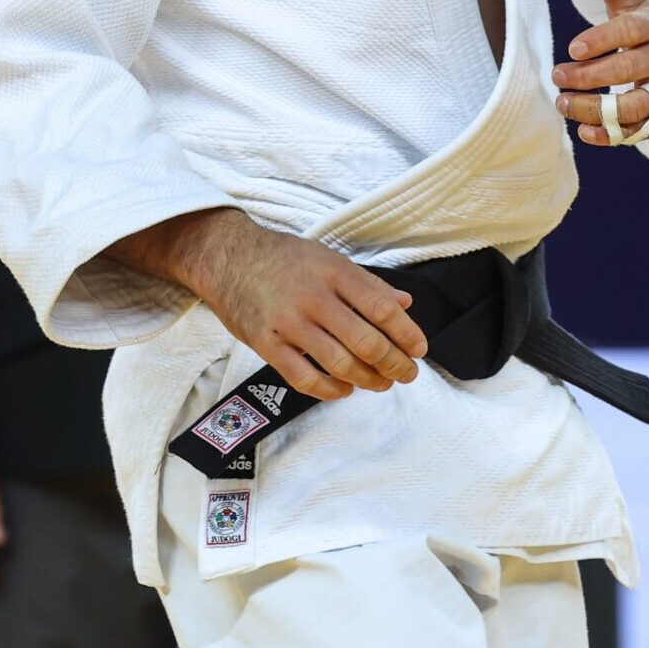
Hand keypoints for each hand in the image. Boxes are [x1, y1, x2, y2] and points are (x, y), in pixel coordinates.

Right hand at [112, 210, 428, 402]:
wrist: (229, 257)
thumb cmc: (284, 258)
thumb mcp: (329, 258)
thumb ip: (368, 283)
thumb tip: (405, 303)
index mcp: (334, 271)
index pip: (381, 307)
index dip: (406, 333)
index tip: (420, 349)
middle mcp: (313, 297)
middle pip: (365, 340)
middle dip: (393, 363)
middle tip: (407, 374)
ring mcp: (288, 322)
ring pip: (339, 363)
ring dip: (368, 379)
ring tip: (382, 384)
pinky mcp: (266, 344)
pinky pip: (304, 378)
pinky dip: (330, 390)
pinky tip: (345, 389)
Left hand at [550, 0, 648, 145]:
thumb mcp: (638, 6)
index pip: (630, 31)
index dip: (601, 40)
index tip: (571, 50)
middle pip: (628, 70)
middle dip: (589, 76)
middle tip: (557, 77)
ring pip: (635, 106)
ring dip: (595, 109)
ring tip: (563, 104)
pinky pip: (642, 130)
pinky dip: (612, 135)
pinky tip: (585, 132)